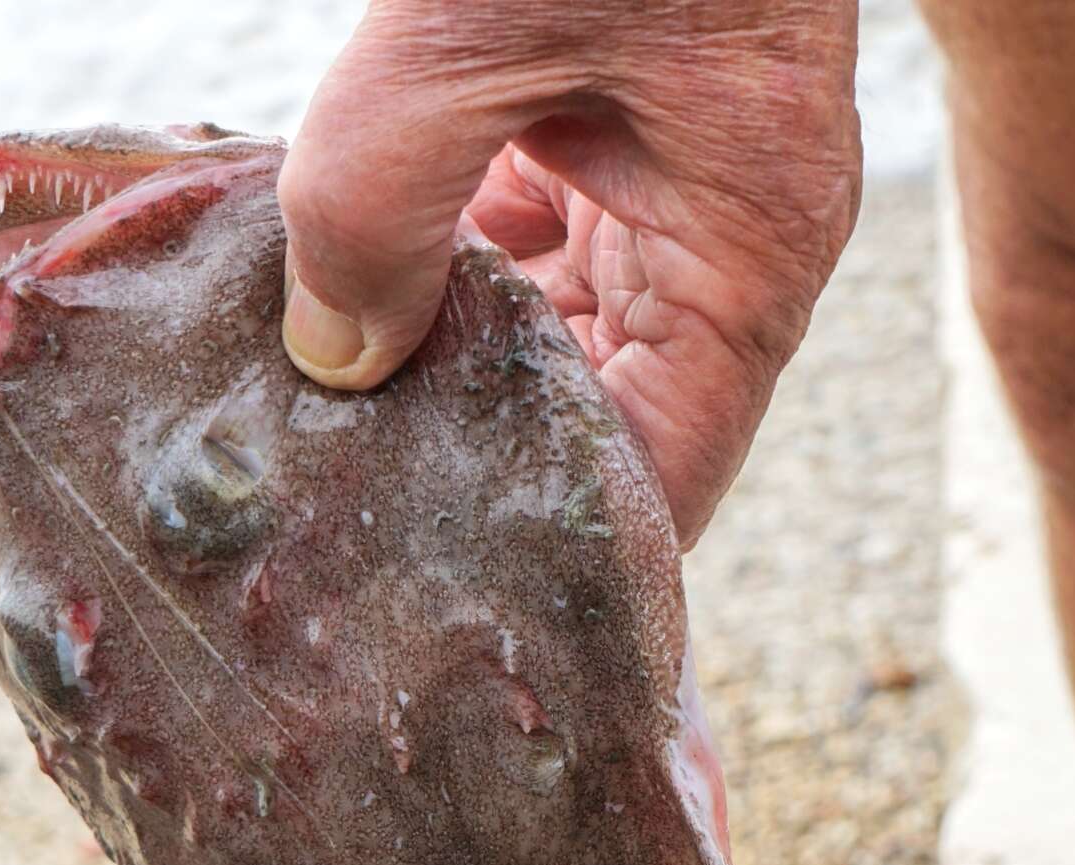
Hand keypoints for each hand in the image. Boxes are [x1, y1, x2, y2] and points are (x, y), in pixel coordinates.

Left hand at [278, 0, 861, 546]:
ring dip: (452, 368)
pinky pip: (528, 248)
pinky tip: (352, 288)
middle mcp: (720, 247)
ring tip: (335, 419)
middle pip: (608, 420)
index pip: (667, 476)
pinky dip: (446, 270)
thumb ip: (382, 201)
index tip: (453, 597)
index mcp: (745, 257)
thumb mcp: (470, 25)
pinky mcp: (610, 136)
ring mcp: (667, 190)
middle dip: (487, 462)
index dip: (568, 549)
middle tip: (353, 520)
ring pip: (558, 340)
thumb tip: (330, 360)